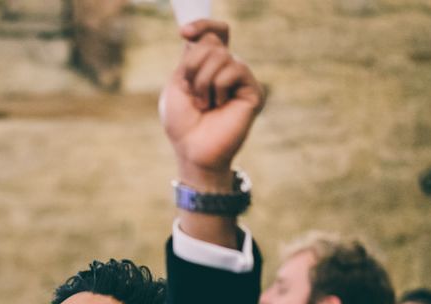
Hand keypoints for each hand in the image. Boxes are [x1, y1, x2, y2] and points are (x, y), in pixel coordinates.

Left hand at [160, 20, 264, 187]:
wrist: (193, 151)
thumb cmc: (182, 124)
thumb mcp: (178, 84)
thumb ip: (190, 57)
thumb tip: (200, 35)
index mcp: (209, 67)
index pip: (215, 33)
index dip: (203, 25)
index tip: (183, 33)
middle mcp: (227, 70)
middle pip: (212, 42)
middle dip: (193, 66)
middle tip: (192, 94)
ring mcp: (241, 80)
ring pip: (221, 54)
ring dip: (203, 81)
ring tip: (203, 104)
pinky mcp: (253, 91)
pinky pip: (235, 68)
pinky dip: (218, 86)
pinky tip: (218, 106)